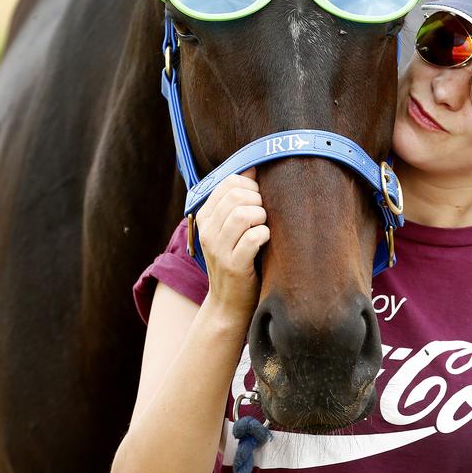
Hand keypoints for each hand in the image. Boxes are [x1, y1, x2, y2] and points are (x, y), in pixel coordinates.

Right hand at [196, 167, 269, 320]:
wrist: (228, 304)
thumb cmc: (237, 258)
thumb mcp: (230, 228)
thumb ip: (237, 200)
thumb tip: (253, 168)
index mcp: (205, 216)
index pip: (228, 183)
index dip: (250, 186)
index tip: (258, 200)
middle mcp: (207, 230)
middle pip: (237, 196)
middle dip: (258, 201)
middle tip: (264, 216)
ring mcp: (218, 249)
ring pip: (245, 214)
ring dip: (263, 217)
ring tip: (264, 228)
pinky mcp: (233, 266)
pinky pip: (254, 238)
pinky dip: (265, 235)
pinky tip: (266, 241)